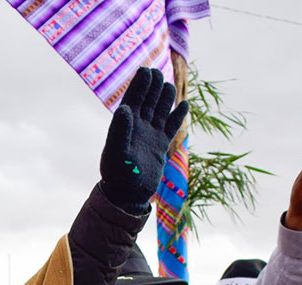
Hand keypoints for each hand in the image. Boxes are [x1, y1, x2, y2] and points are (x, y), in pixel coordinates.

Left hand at [98, 68, 189, 212]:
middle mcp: (138, 127)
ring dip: (165, 97)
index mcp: (125, 126)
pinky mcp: (161, 146)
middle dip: (152, 87)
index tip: (146, 70)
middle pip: (147, 101)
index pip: (133, 99)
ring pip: (160, 110)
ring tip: (169, 86)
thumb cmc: (118, 177)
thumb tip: (125, 108)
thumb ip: (119, 131)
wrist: (128, 196)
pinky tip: (184, 104)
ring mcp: (150, 135)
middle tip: (158, 74)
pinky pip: (171, 126)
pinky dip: (177, 116)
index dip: (139, 85)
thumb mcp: (116, 154)